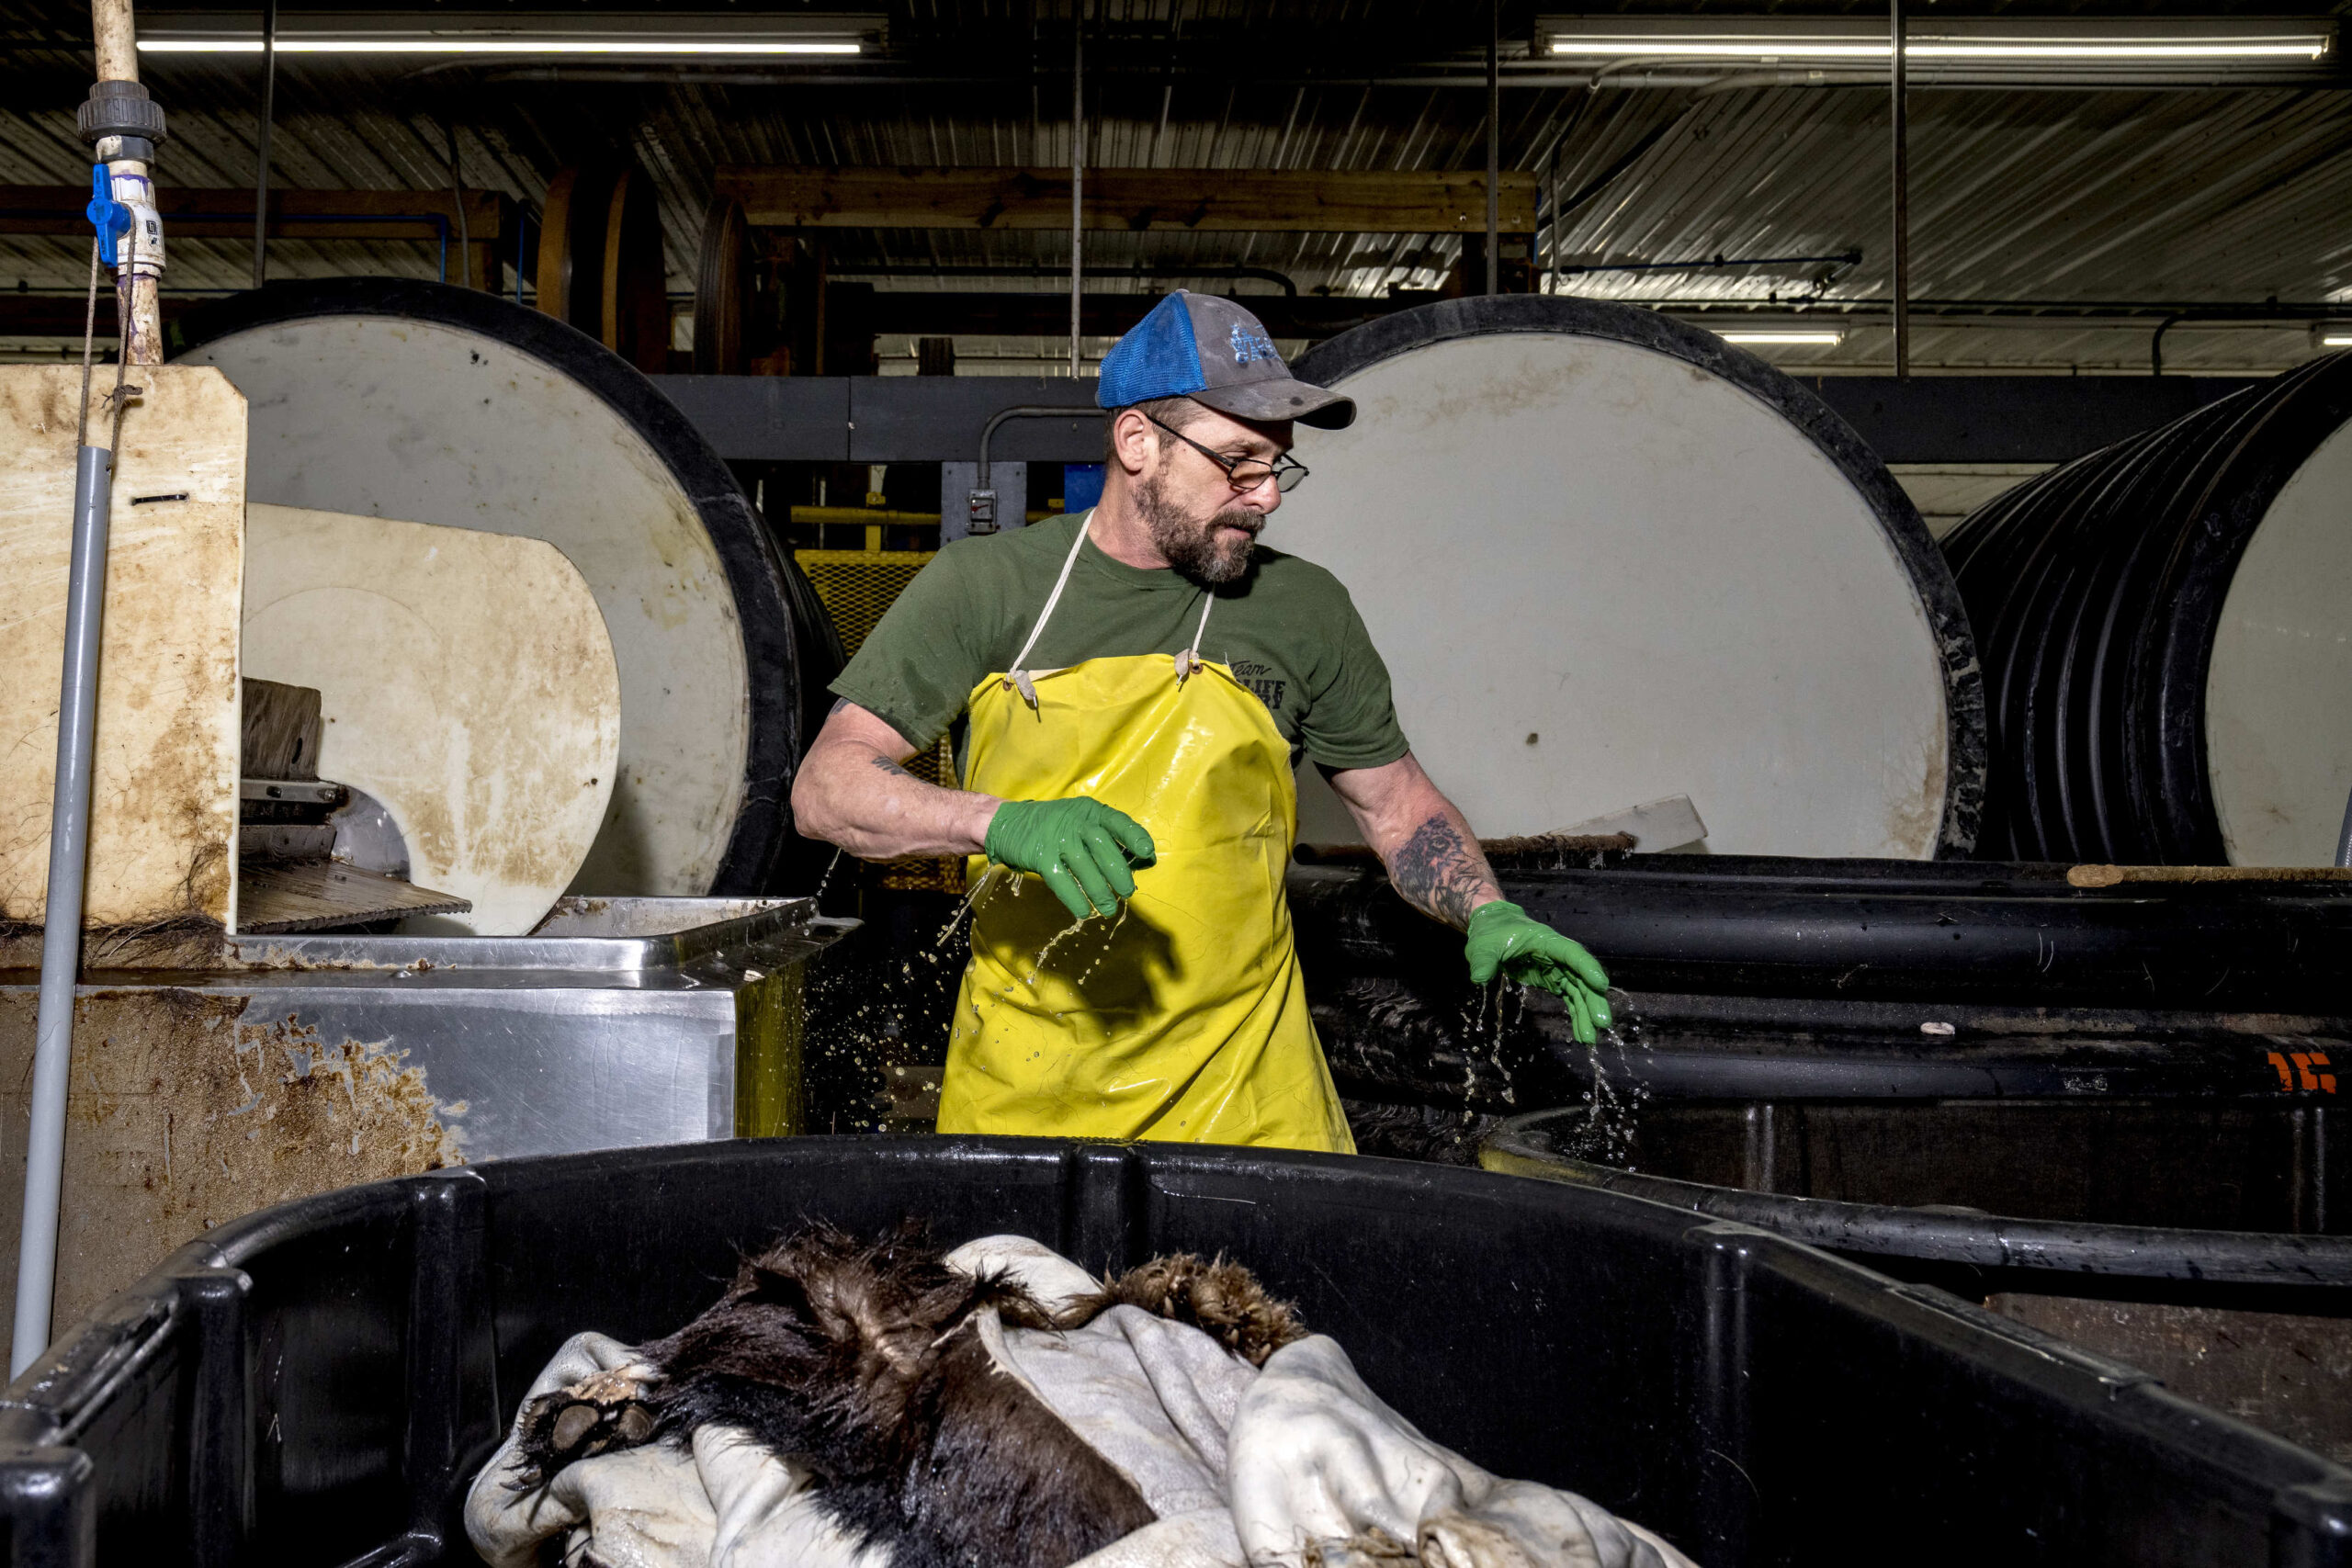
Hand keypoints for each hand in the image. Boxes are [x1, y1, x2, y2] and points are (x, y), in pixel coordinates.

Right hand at [983, 798, 1156, 921]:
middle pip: (1104, 848)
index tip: (1147, 853)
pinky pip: (1062, 882)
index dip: (1135, 838)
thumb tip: (1144, 861)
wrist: (1009, 823)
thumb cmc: (1057, 826)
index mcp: (1092, 812)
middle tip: (1127, 892)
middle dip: (1119, 874)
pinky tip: (1084, 911)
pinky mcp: (1040, 857)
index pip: (1119, 822)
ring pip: (1085, 868)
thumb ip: (1110, 837)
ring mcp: (1057, 840)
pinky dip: (1075, 899)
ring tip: (1109, 908)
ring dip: (1100, 892)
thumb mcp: (1083, 822)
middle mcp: (1076, 823)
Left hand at [1463, 900, 1612, 1044]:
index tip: (1601, 985)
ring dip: (1586, 1014)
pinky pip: (1569, 998)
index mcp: (1546, 941)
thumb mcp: (1483, 946)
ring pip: (1579, 991)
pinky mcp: (1553, 980)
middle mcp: (1558, 955)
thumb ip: (1484, 961)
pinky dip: (1576, 1015)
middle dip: (1592, 1000)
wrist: (1494, 929)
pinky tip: (1581, 1033)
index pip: (1572, 953)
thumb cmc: (1492, 932)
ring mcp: (1558, 969)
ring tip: (1590, 1039)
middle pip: (1581, 977)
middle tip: (1602, 1023)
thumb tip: (1479, 978)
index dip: (1587, 968)